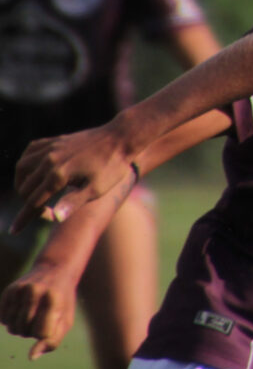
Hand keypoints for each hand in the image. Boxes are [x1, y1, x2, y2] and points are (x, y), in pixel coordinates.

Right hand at [0, 261, 76, 358]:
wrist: (56, 270)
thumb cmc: (62, 301)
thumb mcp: (66, 320)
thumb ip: (52, 341)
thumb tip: (31, 357)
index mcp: (53, 300)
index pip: (42, 333)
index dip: (45, 333)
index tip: (52, 321)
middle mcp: (35, 292)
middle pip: (24, 331)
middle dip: (32, 331)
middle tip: (42, 316)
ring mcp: (20, 290)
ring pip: (12, 327)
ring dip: (21, 327)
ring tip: (32, 314)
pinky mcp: (9, 290)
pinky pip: (3, 319)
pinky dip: (11, 320)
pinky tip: (21, 309)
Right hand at [13, 123, 133, 229]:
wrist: (122, 137)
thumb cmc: (113, 166)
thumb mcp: (97, 189)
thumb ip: (74, 202)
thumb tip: (56, 217)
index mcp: (59, 174)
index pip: (33, 202)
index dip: (24, 218)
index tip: (14, 231)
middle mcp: (50, 160)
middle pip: (25, 187)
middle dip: (28, 203)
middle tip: (44, 212)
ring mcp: (52, 148)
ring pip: (22, 168)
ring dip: (21, 183)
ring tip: (30, 195)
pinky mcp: (56, 140)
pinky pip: (31, 150)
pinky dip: (26, 162)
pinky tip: (31, 170)